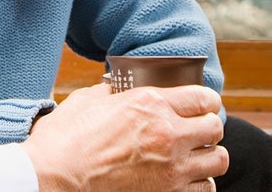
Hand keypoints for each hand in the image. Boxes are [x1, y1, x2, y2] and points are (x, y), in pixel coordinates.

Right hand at [21, 83, 227, 190]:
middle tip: (195, 130)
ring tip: (193, 156)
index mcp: (150, 103)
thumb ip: (112, 93)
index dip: (205, 101)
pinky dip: (199, 182)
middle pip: (215, 127)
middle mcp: (168, 133)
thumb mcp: (87, 100)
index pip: (204, 98)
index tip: (200, 106)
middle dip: (207, 127)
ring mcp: (171, 167)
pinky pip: (206, 188)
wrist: (53, 176)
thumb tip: (119, 90)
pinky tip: (184, 178)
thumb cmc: (64, 138)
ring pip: (218, 159)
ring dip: (207, 156)